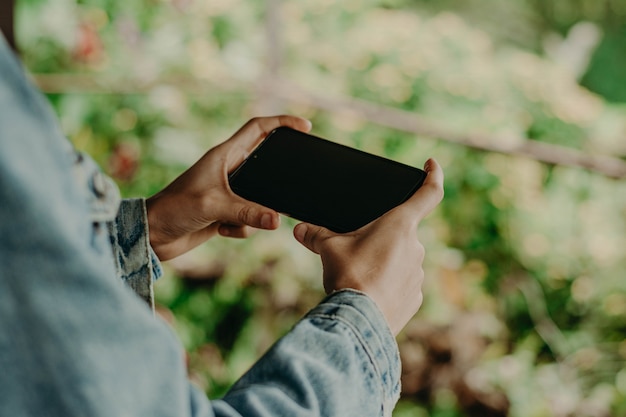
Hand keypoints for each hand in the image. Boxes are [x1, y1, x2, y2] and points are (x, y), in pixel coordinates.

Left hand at [147, 116, 311, 260]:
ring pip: (259, 200)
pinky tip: (220, 230)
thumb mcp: (214, 206)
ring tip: (230, 221)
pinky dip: (240, 227)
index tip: (305, 127)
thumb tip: (277, 219)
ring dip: (253, 215)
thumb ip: (248, 212)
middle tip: (289, 187)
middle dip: (275, 180)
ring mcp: (228, 192)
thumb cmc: (174, 209)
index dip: (282, 123)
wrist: (152, 235)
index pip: (258, 129)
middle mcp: (228, 170)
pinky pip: (249, 219)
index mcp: (224, 155)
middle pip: (265, 166)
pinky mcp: (225, 212)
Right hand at [293, 158, 443, 335]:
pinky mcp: (415, 297)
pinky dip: (387, 284)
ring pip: (401, 259)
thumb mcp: (329, 249)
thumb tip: (301, 229)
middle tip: (357, 249)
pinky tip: (368, 292)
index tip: (431, 165)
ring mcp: (417, 273)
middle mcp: (415, 246)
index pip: (428, 193)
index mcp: (400, 224)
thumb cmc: (349, 277)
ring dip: (384, 262)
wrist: (357, 321)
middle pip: (402, 232)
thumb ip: (316, 235)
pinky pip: (402, 283)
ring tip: (359, 275)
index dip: (432, 175)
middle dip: (381, 237)